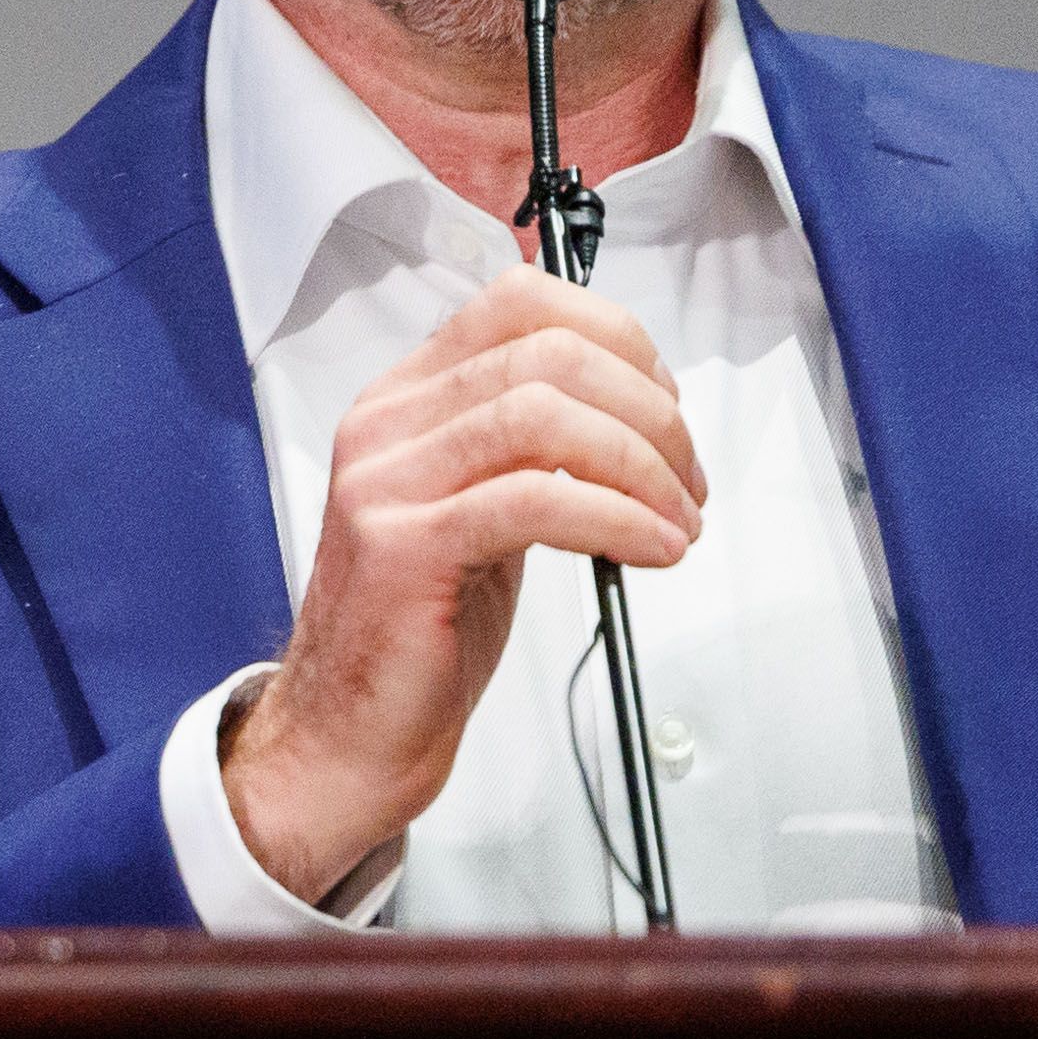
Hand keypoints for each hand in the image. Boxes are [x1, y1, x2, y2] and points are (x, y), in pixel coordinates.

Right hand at [221, 265, 702, 902]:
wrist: (350, 735)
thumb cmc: (424, 630)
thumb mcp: (482, 511)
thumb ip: (532, 449)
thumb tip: (637, 411)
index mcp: (406, 398)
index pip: (519, 303)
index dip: (617, 337)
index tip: (664, 404)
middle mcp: (387, 423)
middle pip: (547, 353)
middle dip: (648, 411)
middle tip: (688, 479)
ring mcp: (386, 481)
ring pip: (543, 415)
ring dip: (641, 464)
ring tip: (676, 520)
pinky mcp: (402, 546)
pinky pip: (533, 500)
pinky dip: (615, 517)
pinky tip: (650, 550)